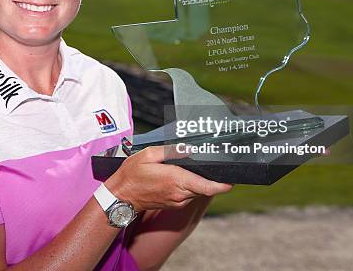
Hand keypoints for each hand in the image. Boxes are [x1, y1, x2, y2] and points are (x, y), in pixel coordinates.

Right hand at [105, 145, 231, 211]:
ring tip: (192, 166)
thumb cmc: (131, 175)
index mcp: (175, 180)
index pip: (207, 186)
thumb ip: (170, 151)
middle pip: (204, 186)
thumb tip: (189, 149)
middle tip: (214, 163)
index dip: (222, 184)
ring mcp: (177, 201)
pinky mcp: (174, 204)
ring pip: (196, 190)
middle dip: (211, 176)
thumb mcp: (148, 155)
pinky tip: (181, 174)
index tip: (232, 180)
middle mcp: (179, 194)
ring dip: (198, 180)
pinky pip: (188, 193)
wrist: (121, 197)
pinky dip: (189, 184)